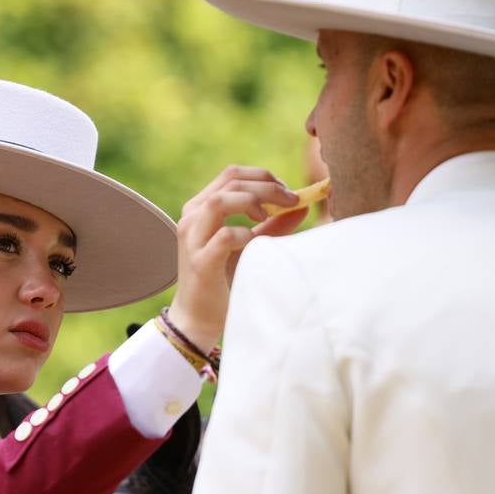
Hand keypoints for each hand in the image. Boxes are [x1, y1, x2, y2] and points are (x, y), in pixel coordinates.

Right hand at [167, 166, 308, 351]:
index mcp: (201, 208)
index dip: (263, 177)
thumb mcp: (250, 246)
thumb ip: (272, 225)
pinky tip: (254, 244)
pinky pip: (224, 236)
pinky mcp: (201, 262)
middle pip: (231, 182)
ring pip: (220, 200)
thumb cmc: (225, 279)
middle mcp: (192, 218)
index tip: (287, 191)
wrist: (199, 318)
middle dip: (267, 187)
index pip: (232, 175)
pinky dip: (245, 234)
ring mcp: (193, 239)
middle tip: (292, 201)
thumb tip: (302, 205)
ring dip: (252, 202)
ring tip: (268, 217)